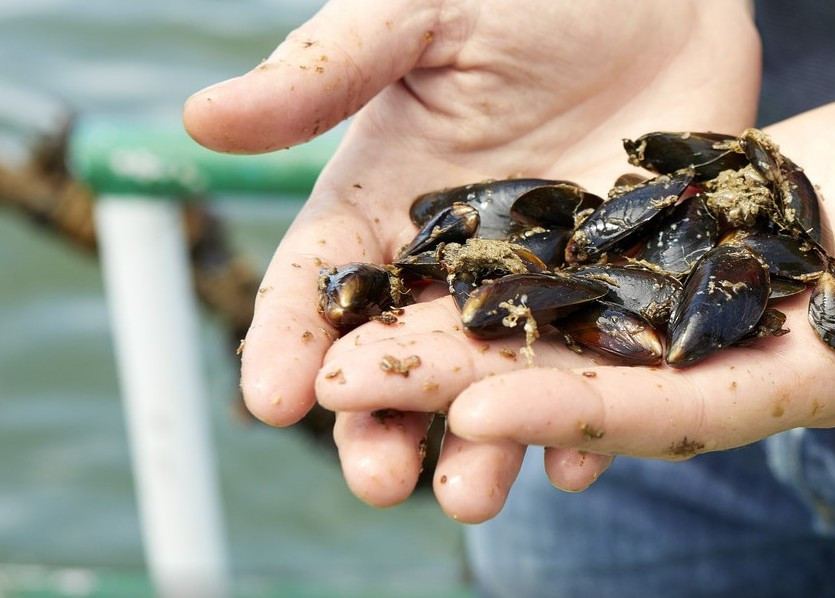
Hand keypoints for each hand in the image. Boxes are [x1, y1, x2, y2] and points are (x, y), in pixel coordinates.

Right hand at [184, 0, 759, 519]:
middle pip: (405, 359)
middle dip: (384, 423)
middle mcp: (454, 261)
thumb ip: (329, 70)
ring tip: (471, 496)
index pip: (322, 283)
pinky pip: (599, 370)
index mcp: (386, 200)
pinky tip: (580, 459)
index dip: (291, 339)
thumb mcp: (422, 15)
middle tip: (377, 478)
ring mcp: (540, 285)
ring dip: (482, 443)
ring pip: (499, 383)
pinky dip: (589, 417)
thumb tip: (203, 120)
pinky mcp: (622, 292)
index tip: (271, 395)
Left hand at [312, 43, 834, 517]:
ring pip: (577, 310)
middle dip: (477, 379)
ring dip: (473, 319)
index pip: (677, 411)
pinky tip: (439, 237)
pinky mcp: (701, 221)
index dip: (578, 416)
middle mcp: (740, 346)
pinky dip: (522, 245)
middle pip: (595, 372)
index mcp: (807, 377)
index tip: (469, 416)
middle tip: (356, 376)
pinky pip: (599, 238)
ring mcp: (714, 286)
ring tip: (359, 316)